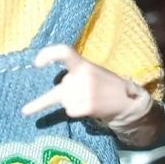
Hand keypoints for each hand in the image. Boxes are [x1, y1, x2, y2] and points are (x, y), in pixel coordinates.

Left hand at [21, 44, 151, 124]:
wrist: (128, 102)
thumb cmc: (106, 86)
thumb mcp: (92, 72)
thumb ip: (74, 73)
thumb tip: (52, 80)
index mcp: (84, 64)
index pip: (64, 52)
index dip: (48, 54)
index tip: (36, 63)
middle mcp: (83, 75)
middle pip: (62, 88)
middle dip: (68, 93)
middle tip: (88, 93)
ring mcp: (86, 91)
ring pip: (64, 101)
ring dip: (73, 103)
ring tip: (91, 100)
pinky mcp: (88, 106)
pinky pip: (69, 111)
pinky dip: (75, 112)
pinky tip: (89, 108)